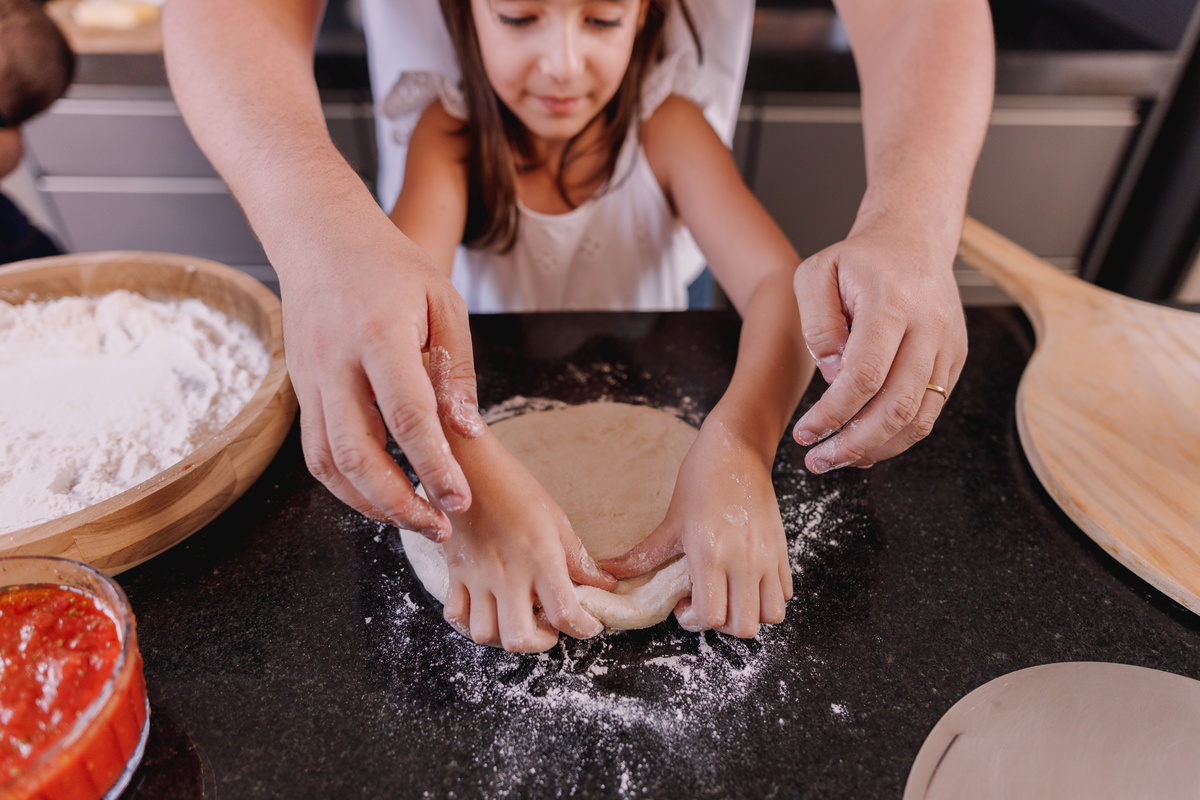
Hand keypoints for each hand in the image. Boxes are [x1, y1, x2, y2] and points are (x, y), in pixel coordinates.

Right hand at [285, 222, 485, 540]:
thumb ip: (455, 370)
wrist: (319, 236)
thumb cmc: (390, 264)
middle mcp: (336, 363)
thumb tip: (468, 433)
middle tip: (438, 526)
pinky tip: (379, 495)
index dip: (434, 466)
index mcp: (379, 335)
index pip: (407, 416)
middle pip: (358, 453)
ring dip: (370, 503)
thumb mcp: (443, 301)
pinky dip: (346, 485)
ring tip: (413, 520)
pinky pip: (317, 452)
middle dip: (399, 502)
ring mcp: (310, 378)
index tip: (459, 499)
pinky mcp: (300, 390)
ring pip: (329, 462)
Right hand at [440, 432, 615, 651]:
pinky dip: (472, 625)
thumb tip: (604, 584)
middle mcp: (507, 574)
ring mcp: (477, 576)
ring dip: (506, 637)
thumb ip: (578, 558)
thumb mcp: (556, 519)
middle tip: (551, 626)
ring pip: (484, 635)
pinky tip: (489, 614)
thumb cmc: (515, 487)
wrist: (468, 467)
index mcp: (540, 558)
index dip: (585, 629)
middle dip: (542, 643)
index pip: (565, 614)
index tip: (590, 625)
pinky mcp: (455, 573)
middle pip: (519, 639)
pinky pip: (456, 616)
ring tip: (520, 620)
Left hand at [599, 420, 792, 637]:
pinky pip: (785, 593)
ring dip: (749, 614)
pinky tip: (746, 581)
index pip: (712, 617)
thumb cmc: (700, 479)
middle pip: (744, 626)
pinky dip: (767, 597)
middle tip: (705, 603)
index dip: (694, 621)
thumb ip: (643, 556)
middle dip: (721, 625)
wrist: (737, 449)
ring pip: (771, 615)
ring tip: (729, 595)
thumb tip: (609, 571)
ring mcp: (767, 557)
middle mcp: (744, 561)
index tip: (683, 605)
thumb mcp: (670, 521)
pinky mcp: (782, 550)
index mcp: (711, 555)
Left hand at [791, 220, 966, 471]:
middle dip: (854, 443)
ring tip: (840, 459)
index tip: (805, 433)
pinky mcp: (954, 359)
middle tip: (819, 461)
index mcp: (892, 303)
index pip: (865, 376)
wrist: (913, 240)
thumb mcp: (816, 273)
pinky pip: (931, 410)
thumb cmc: (859, 259)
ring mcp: (947, 345)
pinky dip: (899, 436)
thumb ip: (817, 323)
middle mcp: (928, 327)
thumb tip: (832, 375)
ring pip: (919, 417)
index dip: (833, 414)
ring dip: (877, 448)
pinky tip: (867, 445)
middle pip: (896, 406)